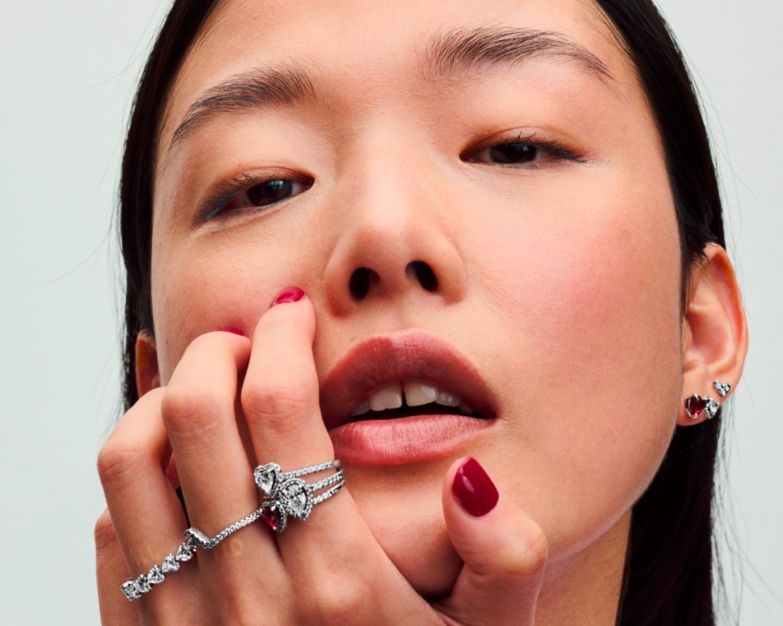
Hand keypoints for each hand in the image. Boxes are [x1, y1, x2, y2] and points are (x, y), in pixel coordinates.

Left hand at [95, 290, 546, 623]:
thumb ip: (505, 559)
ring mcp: (181, 625)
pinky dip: (138, 474)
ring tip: (209, 393)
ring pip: (130, 463)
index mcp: (337, 584)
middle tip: (249, 339)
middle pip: (197, 416)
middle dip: (220, 347)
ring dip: (162, 401)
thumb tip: (473, 477)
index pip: (282, 410)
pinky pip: (110, 528)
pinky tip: (182, 465)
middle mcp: (247, 599)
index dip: (283, 339)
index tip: (292, 314)